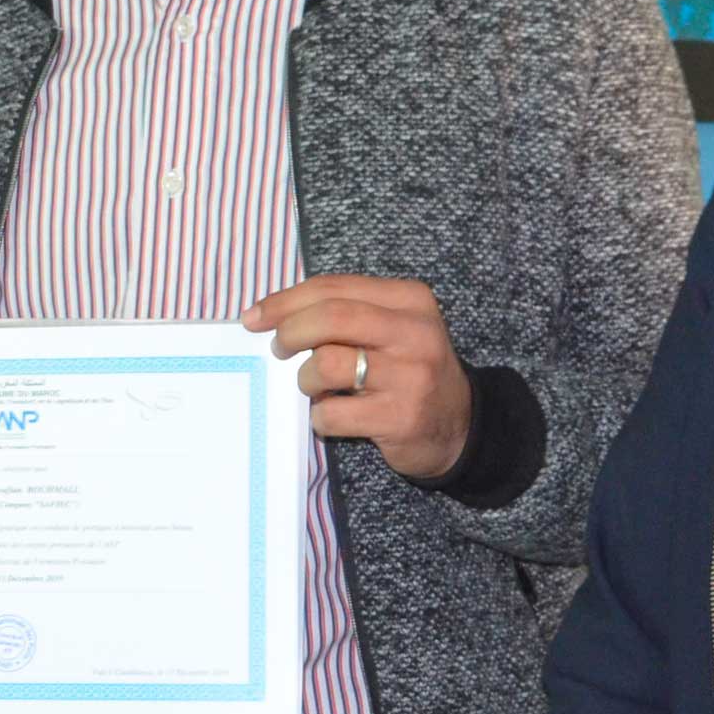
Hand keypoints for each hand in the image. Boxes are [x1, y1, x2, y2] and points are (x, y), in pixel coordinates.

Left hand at [244, 275, 475, 479]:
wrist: (458, 425)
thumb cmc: (408, 371)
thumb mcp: (391, 328)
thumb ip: (345, 315)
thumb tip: (272, 316)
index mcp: (410, 300)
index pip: (334, 288)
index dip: (285, 301)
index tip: (255, 318)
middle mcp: (415, 332)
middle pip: (331, 317)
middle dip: (290, 332)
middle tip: (279, 349)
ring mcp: (410, 376)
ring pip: (327, 364)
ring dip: (305, 379)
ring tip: (314, 387)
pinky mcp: (401, 417)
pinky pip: (334, 413)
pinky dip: (319, 417)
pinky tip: (331, 416)